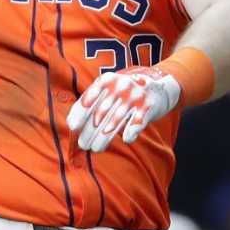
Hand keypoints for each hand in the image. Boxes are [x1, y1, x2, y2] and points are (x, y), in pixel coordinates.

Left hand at [67, 65, 182, 151]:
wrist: (158, 85)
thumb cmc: (125, 92)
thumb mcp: (108, 89)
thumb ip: (92, 102)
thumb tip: (72, 124)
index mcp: (106, 81)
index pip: (88, 99)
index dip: (79, 114)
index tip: (73, 128)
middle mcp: (120, 86)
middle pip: (100, 114)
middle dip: (89, 131)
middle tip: (83, 145)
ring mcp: (135, 96)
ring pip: (116, 121)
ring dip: (104, 138)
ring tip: (96, 148)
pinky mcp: (149, 106)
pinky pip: (137, 122)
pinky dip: (131, 132)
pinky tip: (126, 141)